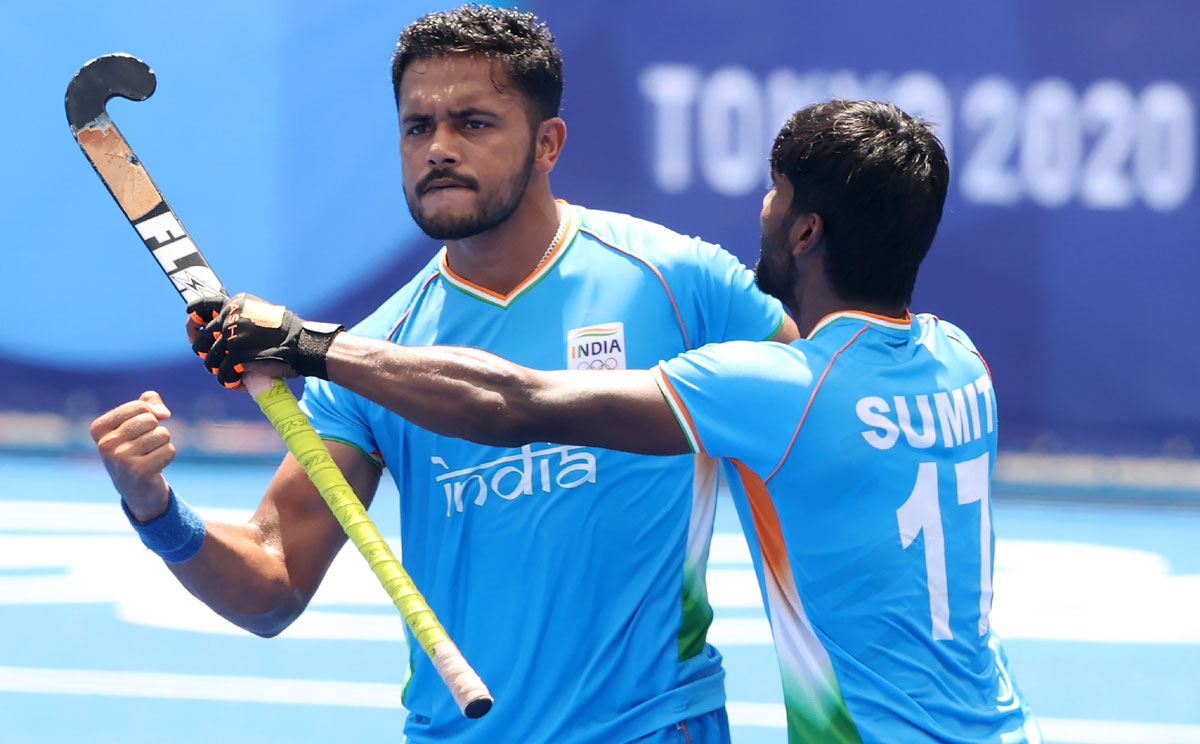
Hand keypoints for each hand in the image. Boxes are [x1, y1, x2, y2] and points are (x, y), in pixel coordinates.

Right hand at [91, 391, 174, 520]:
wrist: (135, 487)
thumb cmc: (135, 447)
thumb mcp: (136, 419)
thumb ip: (149, 402)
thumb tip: (164, 413)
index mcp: (99, 428)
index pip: (140, 406)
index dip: (150, 415)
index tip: (139, 430)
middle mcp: (105, 444)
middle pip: (151, 420)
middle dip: (155, 430)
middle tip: (144, 446)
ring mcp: (120, 459)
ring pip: (162, 434)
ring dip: (162, 444)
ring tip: (148, 455)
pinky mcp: (138, 471)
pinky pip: (169, 450)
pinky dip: (167, 456)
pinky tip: (154, 466)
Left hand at [187, 293, 343, 386]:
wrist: (302, 343)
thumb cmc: (287, 332)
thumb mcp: (262, 313)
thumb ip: (242, 317)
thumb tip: (221, 331)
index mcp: (235, 303)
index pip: (204, 305)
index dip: (194, 316)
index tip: (192, 321)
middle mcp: (230, 316)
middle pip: (201, 338)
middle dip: (203, 351)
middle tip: (213, 359)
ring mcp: (231, 336)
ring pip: (209, 359)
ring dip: (216, 369)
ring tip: (227, 373)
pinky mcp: (236, 355)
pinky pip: (223, 374)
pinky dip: (228, 381)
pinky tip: (235, 382)